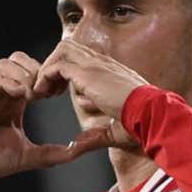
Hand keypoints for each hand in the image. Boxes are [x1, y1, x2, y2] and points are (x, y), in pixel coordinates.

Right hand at [0, 52, 96, 178]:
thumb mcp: (28, 157)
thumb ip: (53, 154)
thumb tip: (77, 151)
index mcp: (14, 101)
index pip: (32, 72)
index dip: (48, 76)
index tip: (58, 93)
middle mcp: (2, 93)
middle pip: (20, 60)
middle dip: (37, 70)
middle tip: (46, 92)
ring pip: (6, 64)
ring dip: (23, 75)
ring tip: (32, 95)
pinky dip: (8, 83)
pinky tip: (19, 96)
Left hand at [34, 39, 149, 149]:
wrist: (151, 116)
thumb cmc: (141, 125)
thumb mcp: (114, 129)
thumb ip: (96, 135)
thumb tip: (80, 143)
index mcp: (112, 72)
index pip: (83, 59)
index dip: (66, 73)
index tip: (58, 93)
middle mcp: (103, 63)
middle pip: (69, 48)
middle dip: (53, 65)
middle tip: (46, 90)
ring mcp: (95, 65)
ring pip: (61, 51)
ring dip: (47, 69)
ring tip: (40, 91)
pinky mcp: (87, 72)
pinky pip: (57, 65)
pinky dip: (45, 76)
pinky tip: (42, 94)